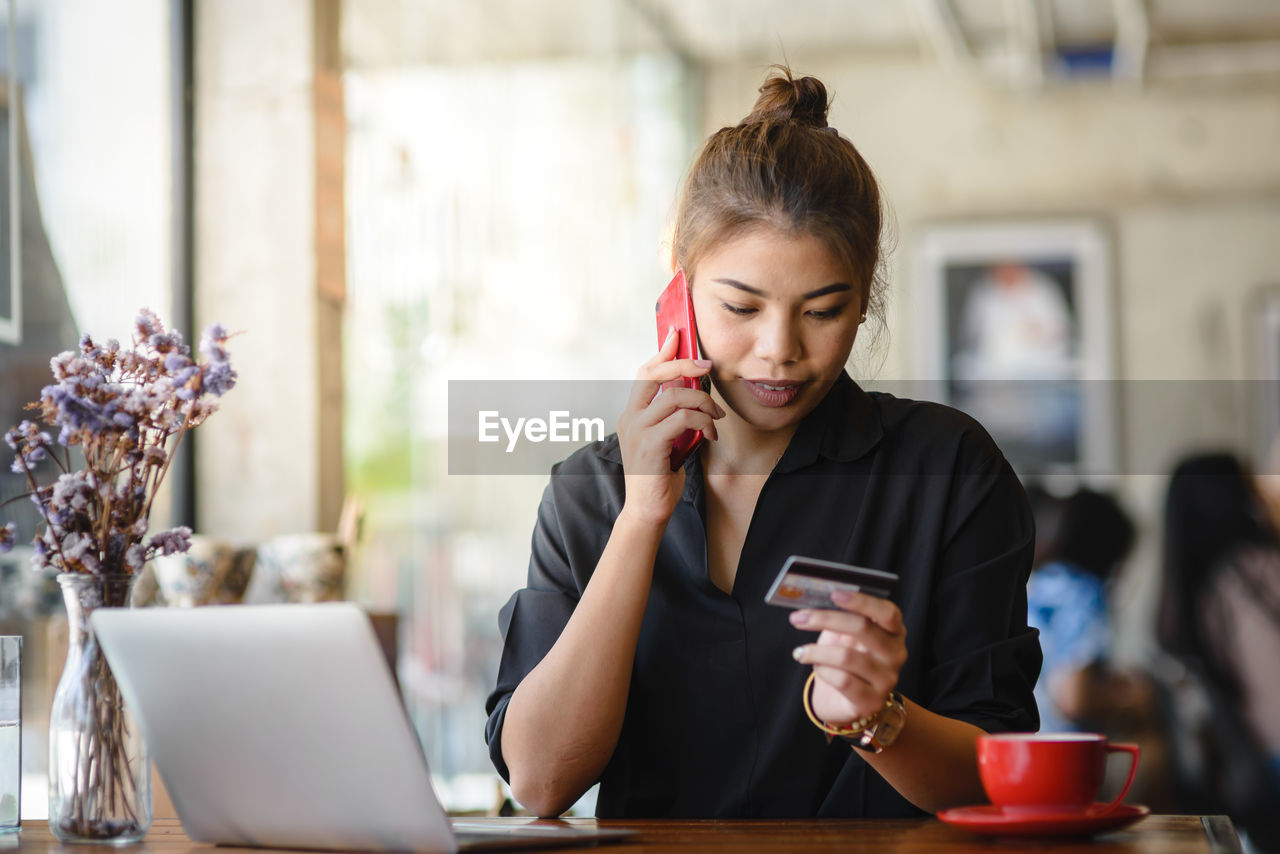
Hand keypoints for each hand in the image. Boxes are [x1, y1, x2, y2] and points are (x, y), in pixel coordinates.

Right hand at [616, 327, 722, 524]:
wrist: (647, 510)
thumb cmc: (659, 475)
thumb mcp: (666, 439)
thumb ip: (673, 416)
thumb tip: (695, 392)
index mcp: (631, 414)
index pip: (644, 373)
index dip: (662, 352)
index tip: (678, 336)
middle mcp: (629, 418)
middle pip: (654, 374)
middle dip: (684, 364)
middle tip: (707, 367)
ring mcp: (637, 430)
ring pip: (674, 396)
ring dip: (703, 402)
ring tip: (716, 416)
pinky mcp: (649, 445)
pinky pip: (682, 419)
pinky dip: (703, 422)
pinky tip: (710, 433)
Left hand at [790, 590, 907, 726]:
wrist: (840, 699)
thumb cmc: (843, 658)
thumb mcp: (842, 634)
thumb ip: (837, 617)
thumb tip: (812, 600)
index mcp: (894, 631)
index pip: (887, 612)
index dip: (862, 601)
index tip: (834, 593)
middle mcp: (896, 654)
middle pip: (863, 628)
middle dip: (825, 619)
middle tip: (798, 618)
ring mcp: (887, 679)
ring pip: (847, 656)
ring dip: (816, 652)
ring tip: (801, 652)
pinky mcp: (872, 701)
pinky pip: (842, 680)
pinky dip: (822, 671)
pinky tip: (816, 668)